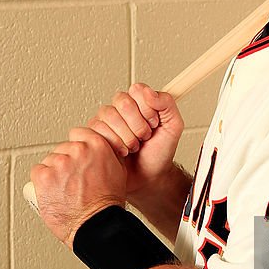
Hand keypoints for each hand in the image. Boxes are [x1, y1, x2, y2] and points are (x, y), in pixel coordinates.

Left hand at [30, 129, 126, 247]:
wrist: (96, 225)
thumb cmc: (107, 204)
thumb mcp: (119, 172)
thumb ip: (108, 154)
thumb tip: (100, 149)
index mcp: (97, 145)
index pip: (78, 133)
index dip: (76, 148)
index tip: (76, 158)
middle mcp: (77, 150)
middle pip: (62, 149)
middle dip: (65, 163)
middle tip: (71, 180)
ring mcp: (59, 163)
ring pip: (49, 161)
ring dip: (53, 172)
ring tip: (63, 189)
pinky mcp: (44, 176)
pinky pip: (37, 172)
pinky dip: (41, 182)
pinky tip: (52, 191)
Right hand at [85, 84, 184, 198]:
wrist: (148, 177)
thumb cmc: (160, 153)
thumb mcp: (173, 127)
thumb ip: (167, 104)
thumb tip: (149, 92)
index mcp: (140, 102)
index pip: (137, 90)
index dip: (147, 109)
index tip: (154, 123)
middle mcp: (121, 108)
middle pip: (122, 102)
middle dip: (137, 124)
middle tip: (144, 136)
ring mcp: (106, 120)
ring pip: (108, 115)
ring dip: (126, 136)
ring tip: (134, 146)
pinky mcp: (95, 134)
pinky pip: (97, 129)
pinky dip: (114, 143)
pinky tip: (122, 151)